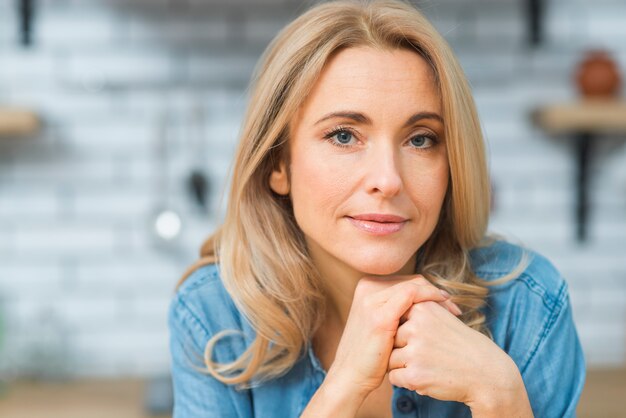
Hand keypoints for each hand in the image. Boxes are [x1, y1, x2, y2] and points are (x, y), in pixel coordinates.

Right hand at [326, 275, 461, 399]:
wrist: (350, 376)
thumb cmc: (370, 355)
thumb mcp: (381, 325)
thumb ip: (396, 309)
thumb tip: (425, 303)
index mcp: (366, 287)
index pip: (405, 281)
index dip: (428, 289)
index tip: (446, 303)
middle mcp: (367, 288)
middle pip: (411, 281)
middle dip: (435, 292)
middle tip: (453, 307)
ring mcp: (371, 299)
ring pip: (414, 285)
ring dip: (437, 295)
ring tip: (452, 310)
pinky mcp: (379, 315)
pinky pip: (411, 294)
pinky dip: (430, 298)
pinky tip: (444, 309)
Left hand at [387, 300, 522, 406]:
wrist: (487, 373)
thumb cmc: (464, 345)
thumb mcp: (444, 316)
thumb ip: (419, 312)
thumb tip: (391, 311)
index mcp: (422, 309)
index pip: (395, 319)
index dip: (406, 332)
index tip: (424, 339)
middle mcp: (416, 328)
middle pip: (391, 339)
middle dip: (403, 349)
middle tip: (427, 355)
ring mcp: (415, 352)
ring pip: (390, 359)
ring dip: (404, 366)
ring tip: (427, 366)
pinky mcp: (415, 375)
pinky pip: (394, 378)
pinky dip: (406, 381)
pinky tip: (425, 377)